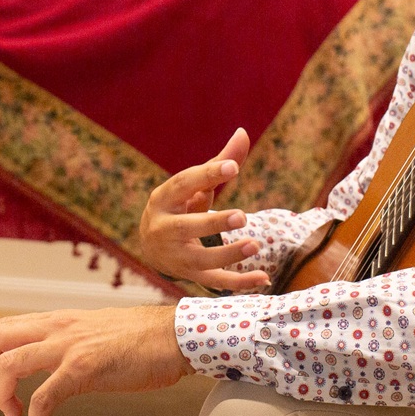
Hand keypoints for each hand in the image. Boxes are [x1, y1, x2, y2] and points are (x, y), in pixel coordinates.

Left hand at [0, 305, 192, 415]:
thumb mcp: (93, 332)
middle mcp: (58, 328)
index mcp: (58, 321)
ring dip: (1, 396)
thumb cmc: (141, 339)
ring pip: (9, 365)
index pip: (1, 328)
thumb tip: (46, 362)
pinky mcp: (85, 367)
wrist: (175, 336)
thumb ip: (67, 343)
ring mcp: (70, 346)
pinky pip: (45, 396)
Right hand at [137, 128, 270, 291]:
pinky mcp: (190, 275)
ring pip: (201, 259)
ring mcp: (176, 255)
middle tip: (242, 216)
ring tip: (255, 245)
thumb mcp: (192, 185)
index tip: (233, 166)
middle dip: (213, 223)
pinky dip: (239, 283)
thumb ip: (219, 163)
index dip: (207, 174)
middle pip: (186, 227)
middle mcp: (164, 228)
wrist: (150, 246)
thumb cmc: (179, 206)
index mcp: (163, 198)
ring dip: (228, 255)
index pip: (184, 184)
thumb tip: (244, 132)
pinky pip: (215, 282)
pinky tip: (264, 279)